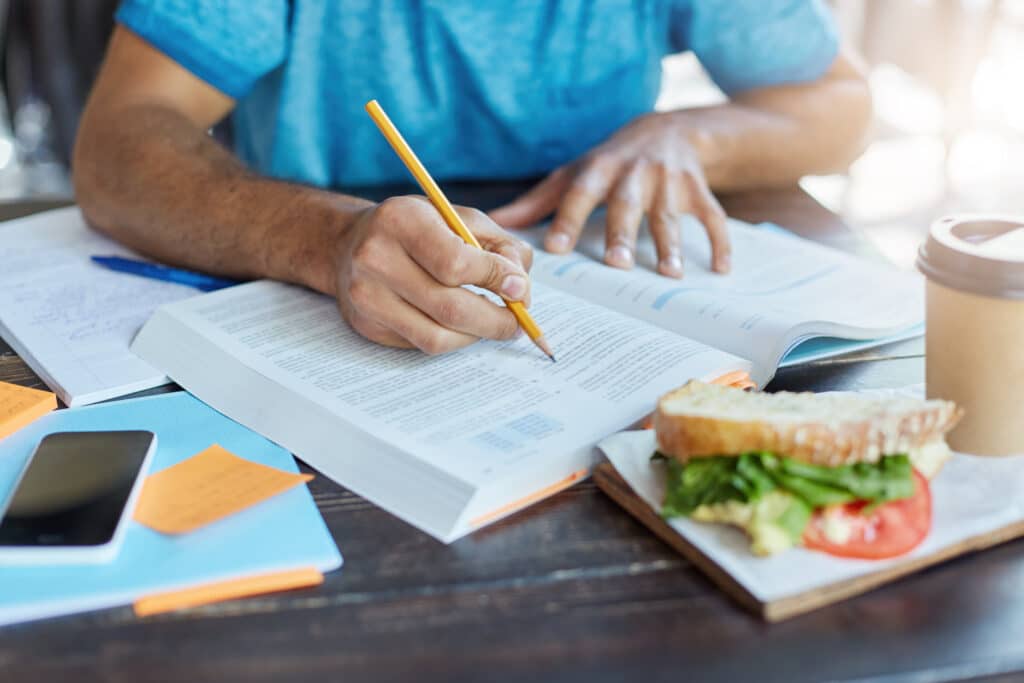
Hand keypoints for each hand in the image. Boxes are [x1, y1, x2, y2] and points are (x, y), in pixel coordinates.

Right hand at [333, 196, 533, 353]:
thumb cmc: (417, 228)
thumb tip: (519, 288)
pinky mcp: (367, 325)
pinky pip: (421, 344)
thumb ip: (499, 246)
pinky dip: (452, 339)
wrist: (350, 243)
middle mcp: (375, 258)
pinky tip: (460, 325)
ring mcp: (366, 296)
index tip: (519, 288)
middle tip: (518, 322)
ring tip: (492, 324)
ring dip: (476, 335)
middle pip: (450, 307)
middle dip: (496, 320)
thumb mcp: (460, 218)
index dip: (496, 279)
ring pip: (437, 336)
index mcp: (401, 220)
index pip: (456, 262)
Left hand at [490, 113, 729, 277]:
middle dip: (622, 233)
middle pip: (626, 205)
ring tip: (671, 273)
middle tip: (616, 264)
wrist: (668, 130)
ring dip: (671, 243)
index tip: (554, 248)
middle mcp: (634, 174)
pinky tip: (720, 269)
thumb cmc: (609, 162)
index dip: (566, 220)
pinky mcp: (698, 190)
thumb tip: (495, 223)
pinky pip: (712, 216)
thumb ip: (536, 202)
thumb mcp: (572, 174)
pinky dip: (719, 242)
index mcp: (599, 171)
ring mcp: (669, 182)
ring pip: (669, 214)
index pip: (579, 194)